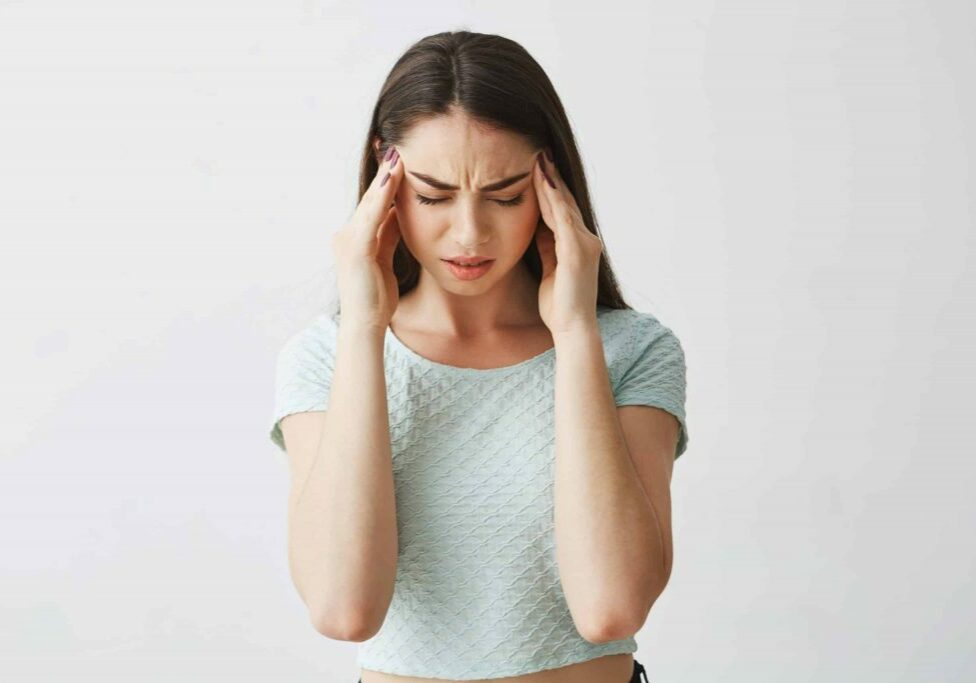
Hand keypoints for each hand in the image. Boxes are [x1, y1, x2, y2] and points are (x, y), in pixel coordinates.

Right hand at [331, 145, 402, 331]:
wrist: (365, 324)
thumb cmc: (376, 298)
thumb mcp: (386, 260)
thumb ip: (389, 237)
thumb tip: (400, 215)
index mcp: (355, 238)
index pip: (374, 204)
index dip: (386, 182)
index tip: (397, 159)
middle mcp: (347, 235)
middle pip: (371, 198)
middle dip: (384, 172)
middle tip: (394, 145)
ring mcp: (348, 240)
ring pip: (371, 202)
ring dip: (385, 177)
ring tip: (397, 154)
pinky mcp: (356, 248)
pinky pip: (372, 216)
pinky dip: (383, 196)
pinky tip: (393, 179)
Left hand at [532, 149, 602, 334]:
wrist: (573, 329)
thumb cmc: (559, 307)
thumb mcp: (549, 270)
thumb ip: (546, 248)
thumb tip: (537, 229)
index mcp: (578, 246)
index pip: (562, 211)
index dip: (551, 189)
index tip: (538, 169)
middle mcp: (586, 240)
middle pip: (565, 202)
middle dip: (551, 178)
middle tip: (539, 153)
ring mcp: (583, 244)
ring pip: (564, 205)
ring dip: (551, 181)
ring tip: (539, 159)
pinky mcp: (576, 251)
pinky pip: (562, 218)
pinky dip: (552, 199)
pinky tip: (542, 181)